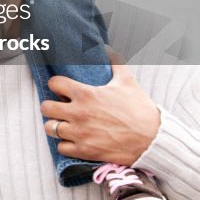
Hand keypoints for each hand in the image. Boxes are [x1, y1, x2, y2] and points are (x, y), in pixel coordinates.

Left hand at [40, 49, 160, 165]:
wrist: (153, 139)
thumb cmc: (140, 110)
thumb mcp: (127, 82)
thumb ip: (115, 62)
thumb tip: (108, 48)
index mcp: (86, 94)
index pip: (54, 83)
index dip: (56, 85)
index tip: (62, 88)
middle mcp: (79, 113)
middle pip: (46, 107)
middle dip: (51, 106)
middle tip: (60, 107)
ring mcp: (80, 133)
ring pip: (49, 128)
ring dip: (55, 125)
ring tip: (64, 124)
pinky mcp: (85, 150)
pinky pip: (61, 147)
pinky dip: (65, 144)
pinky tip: (73, 139)